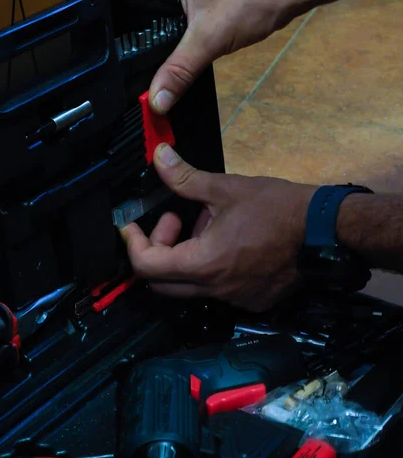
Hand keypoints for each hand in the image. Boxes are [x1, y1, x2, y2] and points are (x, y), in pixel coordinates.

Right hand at [101, 0, 295, 114]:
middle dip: (119, 18)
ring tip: (126, 53)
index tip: (94, 36)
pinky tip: (157, 44)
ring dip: (140, 20)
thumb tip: (155, 102)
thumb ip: (179, 70)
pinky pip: (166, 1)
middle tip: (109, 52)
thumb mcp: (209, 39)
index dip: (100, 3)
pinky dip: (159, 20)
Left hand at [120, 144, 315, 311]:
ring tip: (205, 224)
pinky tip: (227, 243)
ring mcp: (235, 300)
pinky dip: (209, 269)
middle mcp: (215, 290)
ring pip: (190, 286)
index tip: (131, 226)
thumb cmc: (276, 207)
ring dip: (185, 257)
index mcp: (203, 264)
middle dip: (158, 250)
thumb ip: (185, 177)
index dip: (132, 244)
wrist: (325, 230)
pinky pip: (217, 291)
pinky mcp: (253, 302)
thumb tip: (158, 155)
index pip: (147, 266)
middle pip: (162, 282)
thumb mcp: (226, 188)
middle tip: (172, 220)